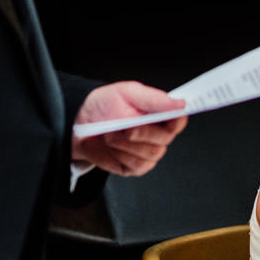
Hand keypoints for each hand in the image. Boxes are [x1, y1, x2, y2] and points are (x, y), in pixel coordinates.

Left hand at [72, 81, 187, 176]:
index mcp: (159, 114)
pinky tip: (112, 147)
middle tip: (124, 126)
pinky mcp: (136, 167)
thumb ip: (154, 98)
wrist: (80, 126)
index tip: (168, 116)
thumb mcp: (126, 93)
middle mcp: (157, 134)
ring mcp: (148, 152)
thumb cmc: (104, 106)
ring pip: (150, 153)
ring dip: (126, 144)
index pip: (178, 119)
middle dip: (141, 132)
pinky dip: (121, 155)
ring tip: (111, 134)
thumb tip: (179, 103)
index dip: (177, 118)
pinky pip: (137, 165)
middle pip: (164, 138)